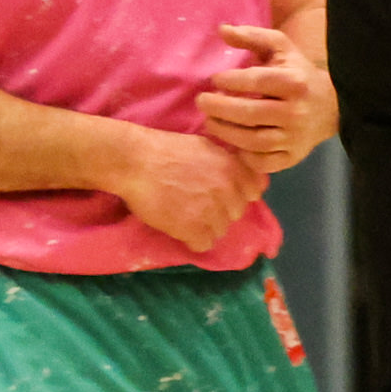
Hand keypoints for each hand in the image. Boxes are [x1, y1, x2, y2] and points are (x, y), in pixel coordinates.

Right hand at [112, 125, 262, 254]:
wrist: (135, 161)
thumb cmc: (166, 149)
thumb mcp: (206, 146)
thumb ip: (228, 162)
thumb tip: (243, 176)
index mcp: (233, 169)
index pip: (254, 192)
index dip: (237, 193)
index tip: (222, 193)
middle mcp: (227, 191)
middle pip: (236, 213)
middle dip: (220, 210)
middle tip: (197, 203)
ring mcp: (211, 211)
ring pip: (220, 230)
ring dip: (205, 226)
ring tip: (185, 214)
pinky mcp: (192, 229)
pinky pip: (204, 245)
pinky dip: (192, 239)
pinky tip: (180, 227)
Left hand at [196, 23, 335, 179]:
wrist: (330, 108)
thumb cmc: (297, 74)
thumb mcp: (281, 49)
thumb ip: (252, 36)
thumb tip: (222, 29)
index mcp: (295, 82)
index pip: (258, 81)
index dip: (231, 80)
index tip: (215, 79)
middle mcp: (297, 111)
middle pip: (251, 114)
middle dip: (220, 108)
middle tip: (202, 102)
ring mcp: (295, 138)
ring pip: (254, 141)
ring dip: (226, 132)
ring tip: (210, 121)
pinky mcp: (292, 157)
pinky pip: (263, 162)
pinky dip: (244, 155)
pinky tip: (233, 142)